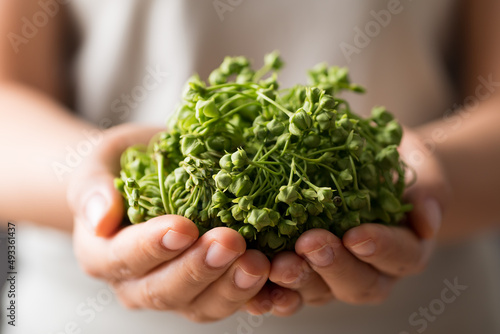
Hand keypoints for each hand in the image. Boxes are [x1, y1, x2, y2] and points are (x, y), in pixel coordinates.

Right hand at [67, 124, 269, 322]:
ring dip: (232, 288)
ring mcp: (177, 290)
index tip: (183, 227)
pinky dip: (259, 297)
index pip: (124, 257)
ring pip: (202, 305)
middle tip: (230, 242)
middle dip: (200, 269)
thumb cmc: (124, 166)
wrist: (149, 177)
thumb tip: (100, 216)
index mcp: (103, 254)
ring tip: (260, 263)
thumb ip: (93, 188)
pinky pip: (233, 302)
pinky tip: (280, 283)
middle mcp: (137, 283)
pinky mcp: (211, 289)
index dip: (152, 246)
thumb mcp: (100, 164)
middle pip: (165, 290)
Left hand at [250, 128, 449, 313]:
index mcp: (404, 247)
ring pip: (319, 292)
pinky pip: (286, 290)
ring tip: (278, 263)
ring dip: (298, 281)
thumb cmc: (393, 162)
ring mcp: (333, 276)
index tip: (357, 235)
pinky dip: (269, 292)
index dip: (381, 249)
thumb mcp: (419, 163)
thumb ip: (428, 189)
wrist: (366, 167)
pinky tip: (254, 280)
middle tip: (310, 244)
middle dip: (333, 267)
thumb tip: (426, 220)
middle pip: (358, 283)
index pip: (401, 256)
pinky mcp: (302, 272)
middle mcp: (370, 270)